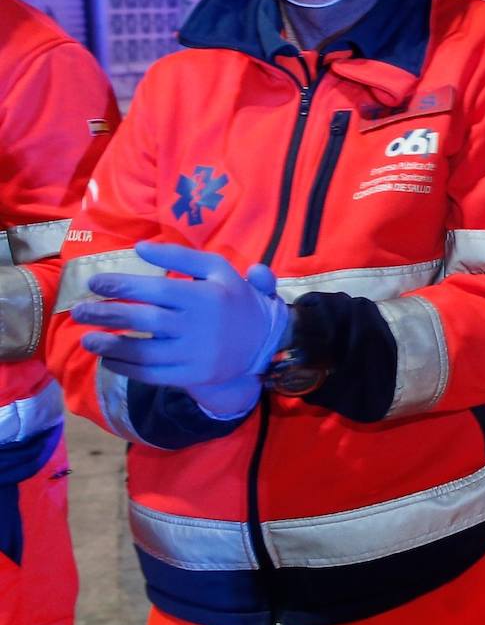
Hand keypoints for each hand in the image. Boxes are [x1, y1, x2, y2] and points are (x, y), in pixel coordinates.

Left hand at [72, 241, 289, 414]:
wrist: (266, 340)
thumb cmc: (235, 299)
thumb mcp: (218, 269)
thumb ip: (181, 257)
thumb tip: (140, 248)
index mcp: (205, 296)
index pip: (156, 290)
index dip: (122, 286)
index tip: (95, 283)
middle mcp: (199, 325)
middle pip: (144, 320)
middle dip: (106, 314)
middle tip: (78, 311)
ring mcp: (195, 354)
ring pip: (144, 352)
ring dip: (110, 346)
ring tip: (87, 339)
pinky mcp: (193, 376)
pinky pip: (153, 375)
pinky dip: (127, 368)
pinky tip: (109, 360)